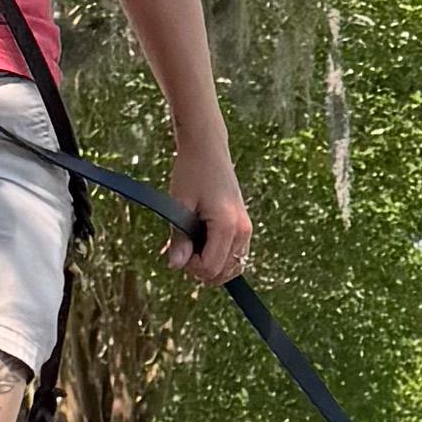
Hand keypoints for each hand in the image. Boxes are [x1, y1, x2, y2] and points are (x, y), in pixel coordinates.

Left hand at [170, 145, 253, 286]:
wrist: (207, 149)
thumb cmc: (191, 172)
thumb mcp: (180, 205)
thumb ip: (179, 237)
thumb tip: (175, 266)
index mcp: (227, 225)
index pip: (211, 267)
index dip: (190, 266)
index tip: (177, 249)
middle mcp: (243, 230)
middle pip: (224, 272)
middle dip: (200, 269)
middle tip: (182, 248)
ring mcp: (246, 228)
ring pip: (232, 267)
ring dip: (210, 265)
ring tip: (191, 246)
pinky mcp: (244, 225)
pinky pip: (235, 255)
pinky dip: (219, 257)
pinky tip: (201, 243)